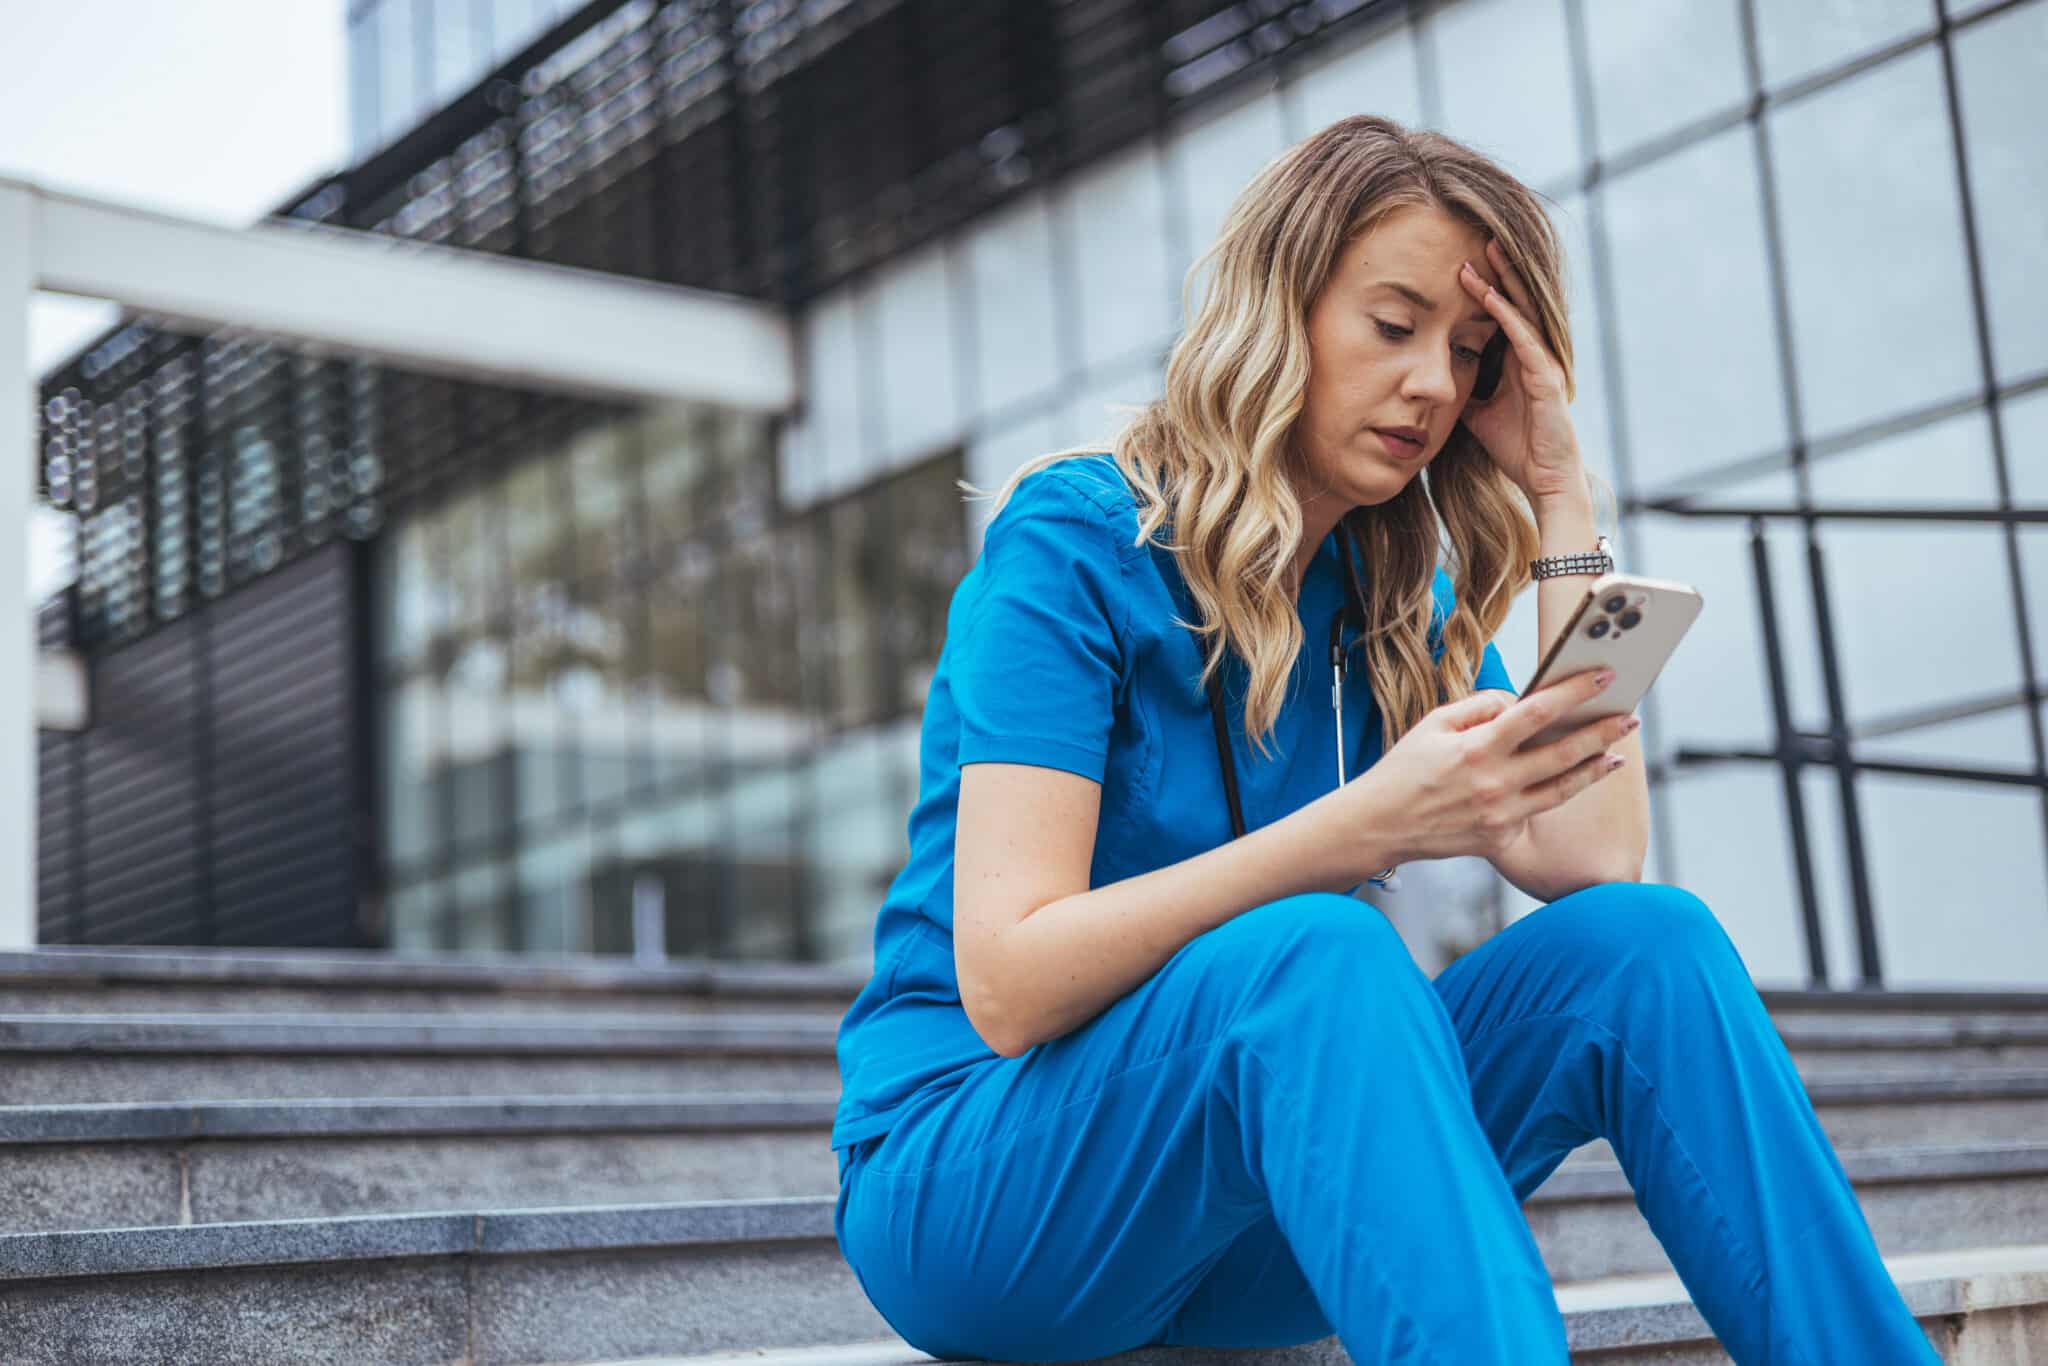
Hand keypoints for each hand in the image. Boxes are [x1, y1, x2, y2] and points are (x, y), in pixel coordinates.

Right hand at [1355, 667, 1633, 865]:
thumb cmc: (1403, 770)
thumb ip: (1479, 707)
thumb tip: (1516, 703)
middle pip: (1564, 752)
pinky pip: (1537, 812)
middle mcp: (1495, 783)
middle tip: (1628, 717)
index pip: (1538, 712)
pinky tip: (1573, 781)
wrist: (1380, 825)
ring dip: (1595, 768)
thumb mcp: (1433, 723)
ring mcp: (1501, 814)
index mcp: (1478, 748)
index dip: (1574, 692)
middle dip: (1601, 731)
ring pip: (1563, 788)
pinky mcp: (1500, 838)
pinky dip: (1557, 795)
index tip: (1601, 677)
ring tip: (1616, 753)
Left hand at [1457, 240, 1583, 504]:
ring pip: (1523, 312)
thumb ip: (1465, 388)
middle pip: (1518, 301)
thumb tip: (1436, 375)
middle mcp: (1535, 355)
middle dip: (1500, 270)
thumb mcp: (1477, 412)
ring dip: (1504, 282)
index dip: (1487, 286)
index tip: (1463, 260)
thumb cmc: (1515, 447)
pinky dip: (1507, 317)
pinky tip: (1490, 297)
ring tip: (1487, 251)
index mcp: (1520, 360)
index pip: (1504, 312)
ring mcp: (1544, 364)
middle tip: (1481, 235)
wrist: (1542, 481)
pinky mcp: (1547, 379)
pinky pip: (1524, 340)